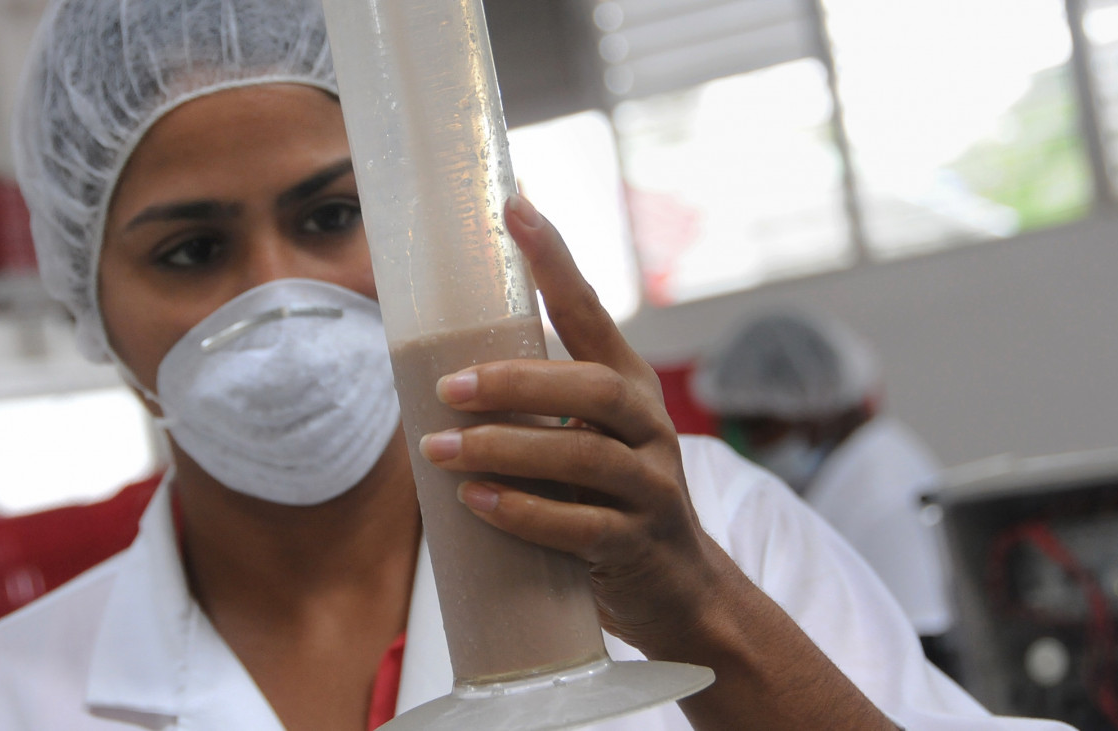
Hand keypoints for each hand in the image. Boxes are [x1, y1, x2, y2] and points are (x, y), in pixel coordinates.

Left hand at [419, 196, 897, 730]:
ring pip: (581, 454)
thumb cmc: (610, 502)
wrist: (680, 590)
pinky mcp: (637, 543)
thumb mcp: (585, 441)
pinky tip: (477, 504)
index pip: (589, 308)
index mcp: (628, 384)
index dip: (553, 258)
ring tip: (437, 450)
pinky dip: (524, 513)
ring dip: (502, 449)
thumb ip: (539, 408)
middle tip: (448, 386)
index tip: (512, 206)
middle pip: (587, 386)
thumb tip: (437, 377)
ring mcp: (649, 485)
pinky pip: (580, 524)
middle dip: (513, 382)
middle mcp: (647, 425)